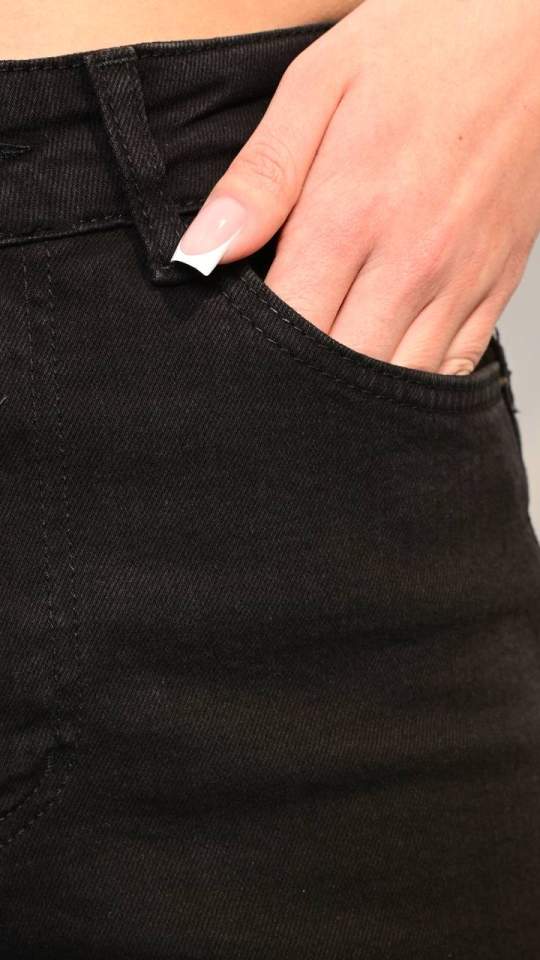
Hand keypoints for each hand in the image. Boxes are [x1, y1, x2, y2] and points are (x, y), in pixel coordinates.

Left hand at [171, 0, 539, 374]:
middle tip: (272, 363)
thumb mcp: (319, 86)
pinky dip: (411, 386)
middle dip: (296, 378)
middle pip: (336, 368)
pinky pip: (450, 372)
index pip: (286, 325)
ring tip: (322, 371)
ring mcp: (459, 283)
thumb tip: (200, 252)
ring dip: (352, 391)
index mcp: (352, 214)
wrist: (531, 32)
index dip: (251, 347)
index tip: (230, 344)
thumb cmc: (424, 47)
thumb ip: (261, 178)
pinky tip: (381, 364)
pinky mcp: (495, 289)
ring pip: (392, 384)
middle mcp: (410, 263)